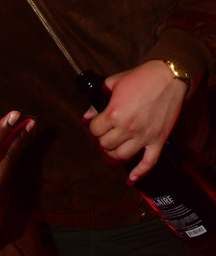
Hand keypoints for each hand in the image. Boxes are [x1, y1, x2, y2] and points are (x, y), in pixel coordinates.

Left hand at [82, 60, 187, 181]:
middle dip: (101, 141)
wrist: (168, 76)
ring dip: (113, 154)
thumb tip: (86, 116)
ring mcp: (144, 136)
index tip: (96, 125)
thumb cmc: (141, 78)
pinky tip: (130, 179)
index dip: (92, 128)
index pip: (94, 130)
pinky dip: (138, 173)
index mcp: (114, 113)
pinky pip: (148, 163)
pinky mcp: (158, 140)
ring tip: (112, 148)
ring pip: (121, 156)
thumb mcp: (112, 83)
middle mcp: (128, 128)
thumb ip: (96, 102)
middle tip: (103, 135)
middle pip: (105, 145)